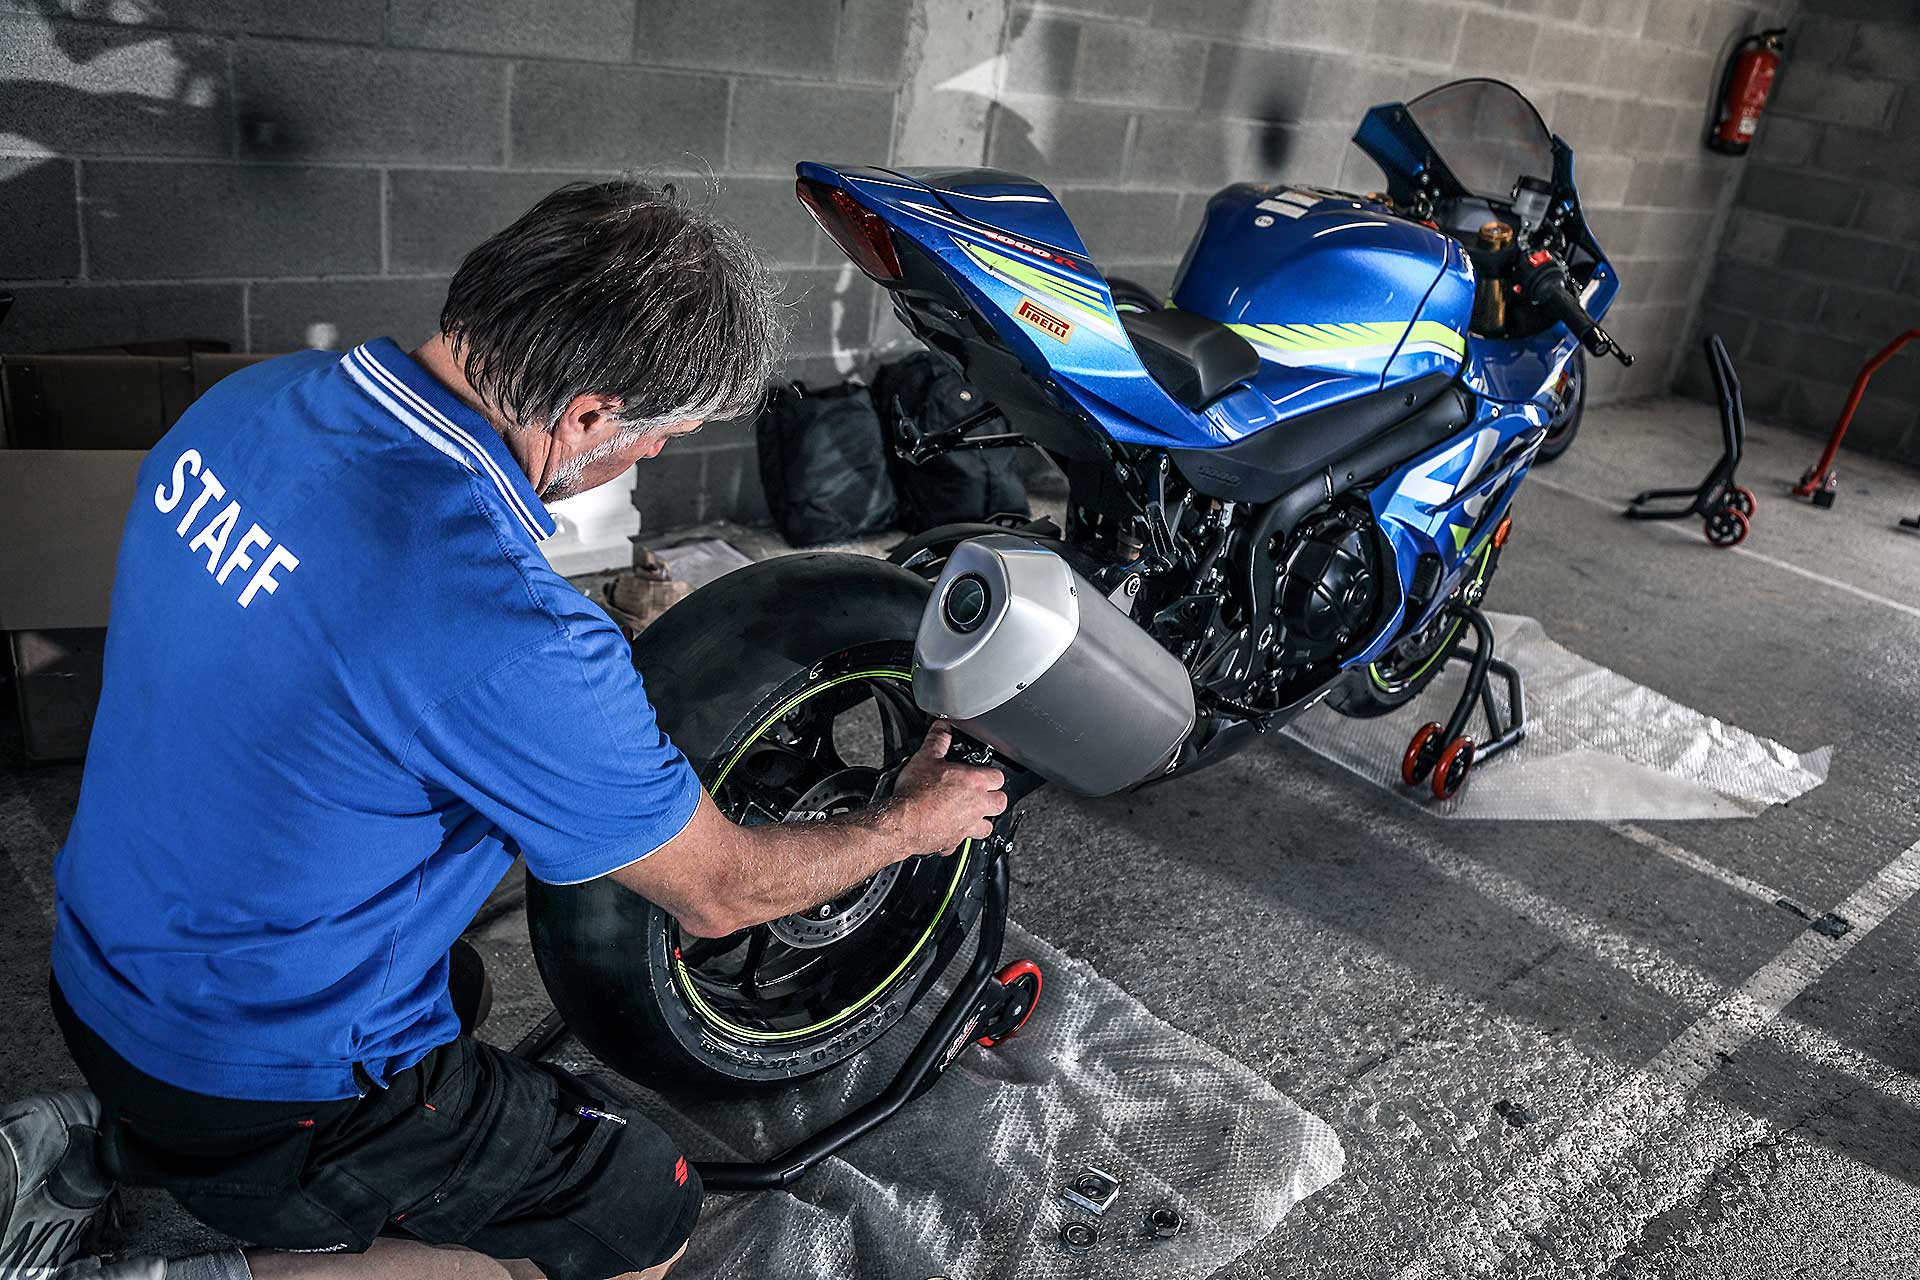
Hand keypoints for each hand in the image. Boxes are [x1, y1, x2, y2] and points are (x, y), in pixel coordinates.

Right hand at [890, 721, 1007, 855]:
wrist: (902, 822)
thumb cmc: (915, 793)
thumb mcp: (925, 757)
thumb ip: (938, 740)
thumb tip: (942, 728)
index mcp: (974, 783)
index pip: (999, 777)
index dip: (991, 774)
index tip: (983, 774)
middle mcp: (976, 806)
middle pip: (1001, 803)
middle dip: (993, 798)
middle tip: (980, 794)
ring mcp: (967, 826)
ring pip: (988, 827)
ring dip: (981, 821)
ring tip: (969, 814)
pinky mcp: (954, 842)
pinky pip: (961, 842)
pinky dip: (957, 837)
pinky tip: (947, 830)